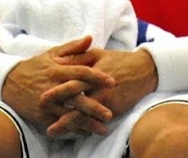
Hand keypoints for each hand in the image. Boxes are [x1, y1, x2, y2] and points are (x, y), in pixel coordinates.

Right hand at [1, 36, 116, 133]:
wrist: (8, 82)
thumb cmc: (35, 66)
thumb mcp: (52, 53)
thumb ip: (73, 47)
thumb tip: (90, 38)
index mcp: (57, 70)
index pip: (81, 73)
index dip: (97, 77)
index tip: (112, 81)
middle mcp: (53, 88)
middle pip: (77, 98)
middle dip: (94, 106)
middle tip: (110, 113)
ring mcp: (46, 104)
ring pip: (69, 114)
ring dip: (86, 123)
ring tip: (102, 129)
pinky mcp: (40, 116)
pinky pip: (59, 124)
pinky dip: (72, 130)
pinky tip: (85, 133)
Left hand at [40, 47, 158, 136]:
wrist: (144, 71)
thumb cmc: (118, 60)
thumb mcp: (98, 54)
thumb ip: (78, 57)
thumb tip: (57, 60)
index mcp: (95, 73)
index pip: (74, 83)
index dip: (59, 91)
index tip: (43, 98)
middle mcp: (101, 90)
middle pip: (79, 105)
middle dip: (63, 116)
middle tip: (47, 125)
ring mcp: (109, 102)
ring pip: (87, 117)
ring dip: (71, 126)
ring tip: (54, 132)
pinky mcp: (115, 110)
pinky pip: (97, 121)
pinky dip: (85, 128)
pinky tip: (73, 133)